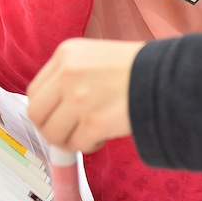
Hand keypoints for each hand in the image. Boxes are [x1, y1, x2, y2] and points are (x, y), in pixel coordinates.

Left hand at [27, 38, 142, 152]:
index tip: (56, 118)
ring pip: (53, 133)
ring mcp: (78, 98)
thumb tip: (52, 108)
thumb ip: (70, 75)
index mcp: (66, 54)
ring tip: (88, 134)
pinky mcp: (93, 122)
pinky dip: (87, 147)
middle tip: (68, 132)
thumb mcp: (95, 56)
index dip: (44, 110)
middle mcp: (67, 74)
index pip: (34, 91)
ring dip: (69, 140)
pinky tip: (101, 137)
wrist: (167, 75)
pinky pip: (76, 145)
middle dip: (50, 128)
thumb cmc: (137, 68)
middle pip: (37, 114)